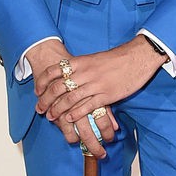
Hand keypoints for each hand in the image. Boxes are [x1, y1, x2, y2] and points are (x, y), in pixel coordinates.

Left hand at [27, 39, 123, 158]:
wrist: (137, 56)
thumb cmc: (117, 58)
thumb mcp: (94, 58)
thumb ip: (82, 67)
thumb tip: (69, 74)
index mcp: (81, 62)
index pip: (54, 71)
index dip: (43, 82)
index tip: (38, 90)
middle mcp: (85, 73)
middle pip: (58, 88)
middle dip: (46, 100)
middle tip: (40, 108)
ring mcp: (95, 84)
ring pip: (70, 99)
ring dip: (58, 110)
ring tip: (51, 117)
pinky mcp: (107, 95)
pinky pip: (87, 106)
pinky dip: (76, 114)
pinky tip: (69, 119)